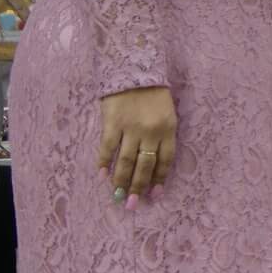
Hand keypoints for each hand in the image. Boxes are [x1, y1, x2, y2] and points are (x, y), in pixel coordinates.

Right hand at [97, 86, 175, 200]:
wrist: (134, 68)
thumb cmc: (152, 92)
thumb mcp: (167, 112)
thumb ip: (162, 134)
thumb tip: (153, 162)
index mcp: (168, 129)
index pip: (165, 160)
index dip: (159, 179)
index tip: (154, 194)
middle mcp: (151, 131)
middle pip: (145, 165)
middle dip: (139, 187)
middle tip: (133, 204)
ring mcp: (131, 128)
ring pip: (126, 161)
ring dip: (121, 181)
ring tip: (117, 196)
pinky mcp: (112, 123)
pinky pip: (107, 148)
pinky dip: (104, 163)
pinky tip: (102, 175)